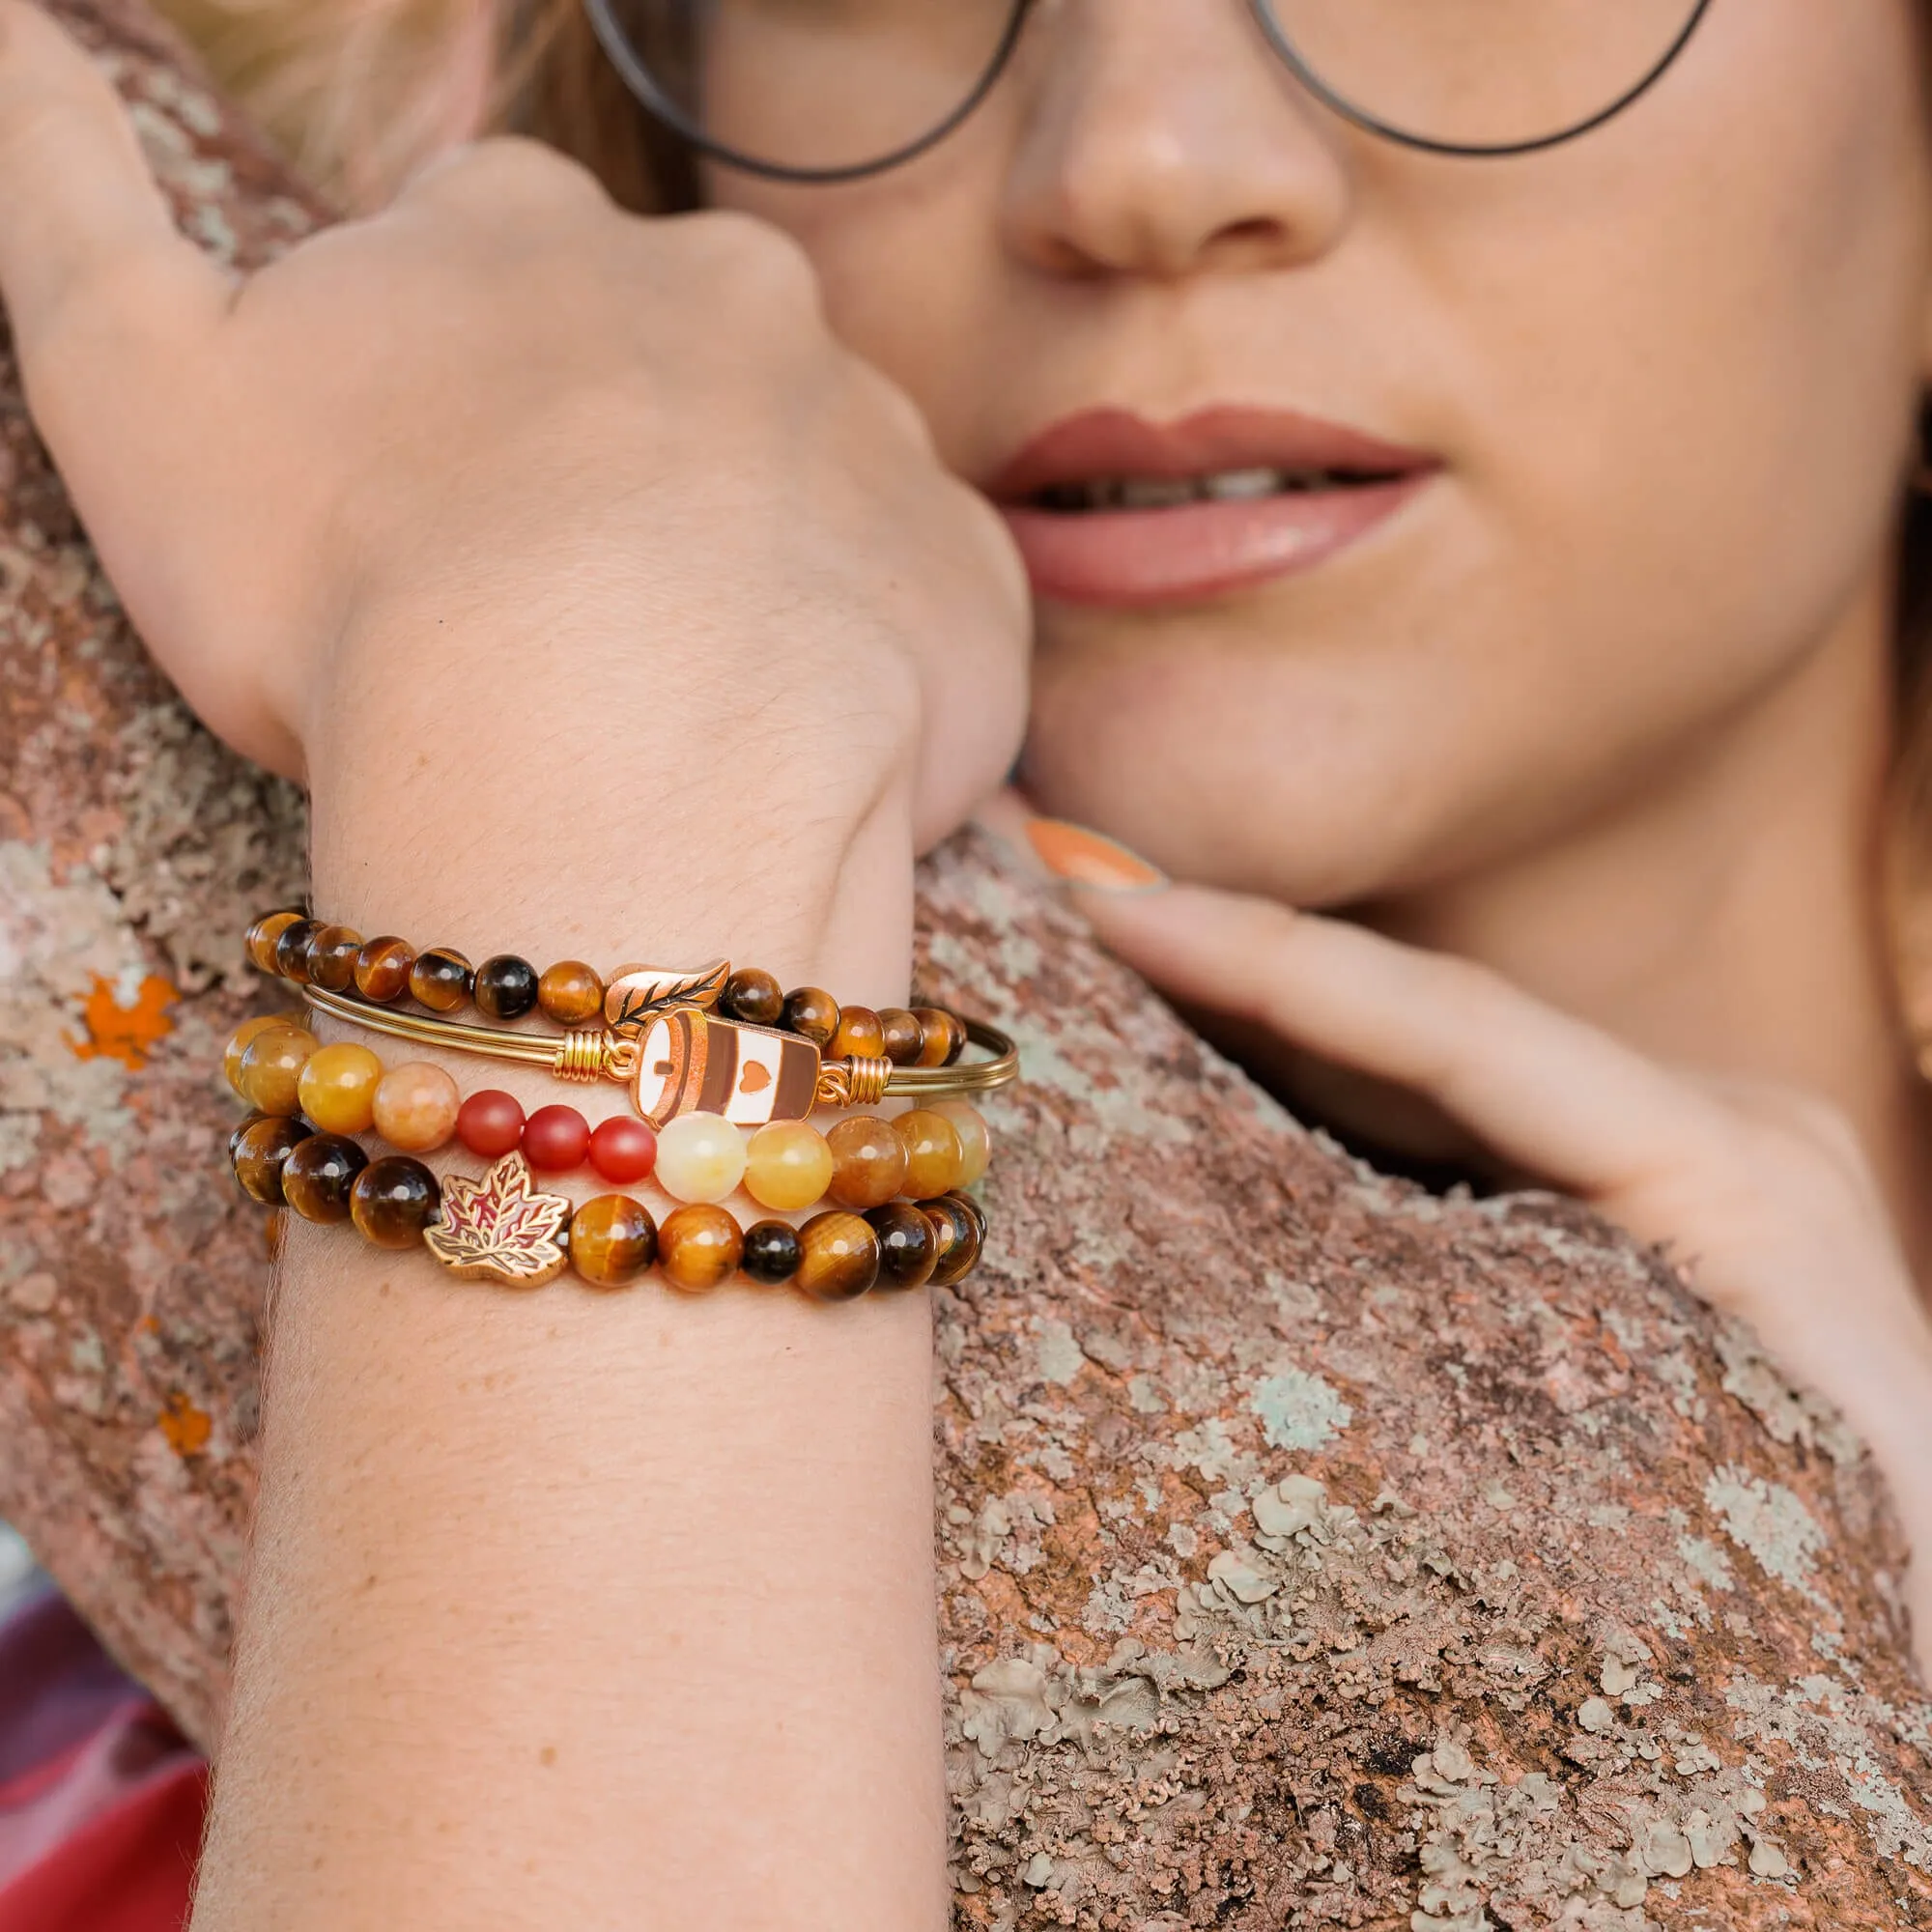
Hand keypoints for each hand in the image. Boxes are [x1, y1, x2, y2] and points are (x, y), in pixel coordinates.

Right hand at [0, 1, 1026, 847]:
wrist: (600, 749)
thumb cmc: (350, 580)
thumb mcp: (129, 377)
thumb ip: (53, 186)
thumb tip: (6, 23)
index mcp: (534, 237)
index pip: (491, 271)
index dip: (452, 405)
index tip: (425, 524)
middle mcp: (729, 297)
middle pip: (665, 375)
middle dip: (614, 478)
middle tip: (551, 629)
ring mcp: (871, 436)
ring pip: (801, 494)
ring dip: (745, 575)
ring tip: (669, 705)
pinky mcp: (962, 582)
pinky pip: (913, 614)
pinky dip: (863, 671)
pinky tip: (789, 748)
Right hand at [1011, 807, 1931, 1666]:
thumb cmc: (1874, 1585)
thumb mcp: (1761, 1472)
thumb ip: (1572, 1368)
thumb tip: (1317, 1339)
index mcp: (1730, 1174)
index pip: (1458, 1029)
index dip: (1276, 959)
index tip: (1114, 909)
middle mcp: (1698, 1131)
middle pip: (1421, 1015)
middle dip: (1238, 953)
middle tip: (1053, 893)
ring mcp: (1662, 1162)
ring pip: (1419, 1063)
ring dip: (1254, 1010)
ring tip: (1086, 962)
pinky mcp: (1623, 1210)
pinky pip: (1442, 1126)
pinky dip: (1308, 1083)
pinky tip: (1189, 1065)